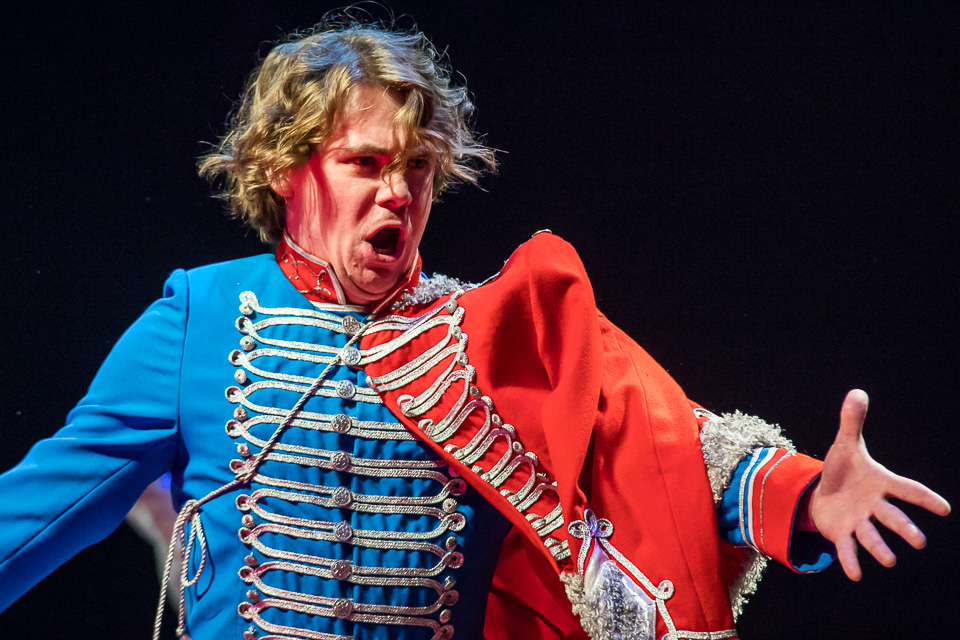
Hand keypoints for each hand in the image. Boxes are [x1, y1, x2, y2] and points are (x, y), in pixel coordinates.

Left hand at [808, 389, 950, 579]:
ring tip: (890, 562)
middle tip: (919, 542)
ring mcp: (859, 521)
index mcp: (880, 483)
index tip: (944, 509)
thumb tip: (857, 392)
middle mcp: (873, 506)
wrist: (824, 493)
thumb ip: (853, 421)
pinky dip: (850, 561)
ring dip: (880, 549)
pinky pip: (847, 549)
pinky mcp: (841, 534)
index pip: (906, 489)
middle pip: (892, 517)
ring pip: (872, 537)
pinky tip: (855, 575)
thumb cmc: (843, 470)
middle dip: (904, 528)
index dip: (923, 498)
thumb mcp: (845, 444)